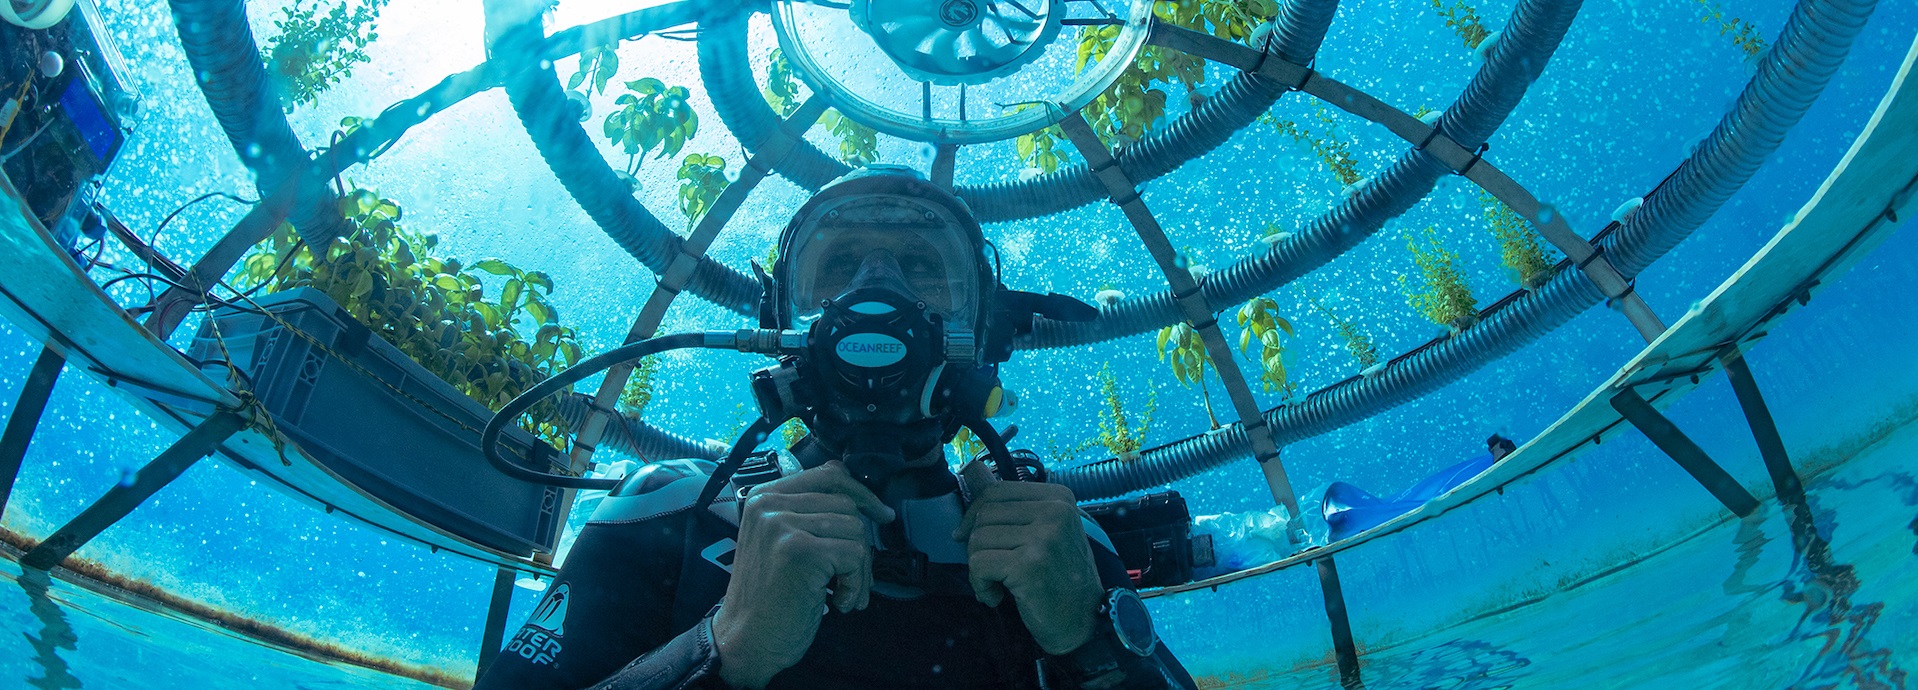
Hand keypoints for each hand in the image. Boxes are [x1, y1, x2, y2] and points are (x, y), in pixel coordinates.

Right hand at [714, 461, 894, 688]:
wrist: (745, 642)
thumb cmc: (770, 598)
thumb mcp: (781, 542)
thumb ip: (810, 514)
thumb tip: (862, 497)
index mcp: (764, 497)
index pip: (827, 474)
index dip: (860, 492)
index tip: (880, 514)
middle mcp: (769, 504)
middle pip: (846, 505)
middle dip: (860, 544)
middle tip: (853, 579)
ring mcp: (783, 525)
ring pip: (854, 530)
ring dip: (859, 570)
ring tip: (842, 595)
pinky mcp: (800, 551)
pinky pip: (854, 555)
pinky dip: (855, 584)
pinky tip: (838, 603)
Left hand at [953, 460, 1103, 655]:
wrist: (1082, 622)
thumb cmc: (1059, 578)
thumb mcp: (1042, 532)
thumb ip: (1010, 504)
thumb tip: (969, 468)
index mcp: (1059, 498)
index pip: (996, 490)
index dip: (975, 515)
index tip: (972, 538)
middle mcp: (1055, 512)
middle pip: (984, 515)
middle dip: (977, 545)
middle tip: (993, 569)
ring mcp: (1044, 537)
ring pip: (978, 539)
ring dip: (979, 568)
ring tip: (998, 584)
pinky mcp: (1029, 565)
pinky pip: (979, 564)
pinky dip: (980, 585)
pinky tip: (996, 597)